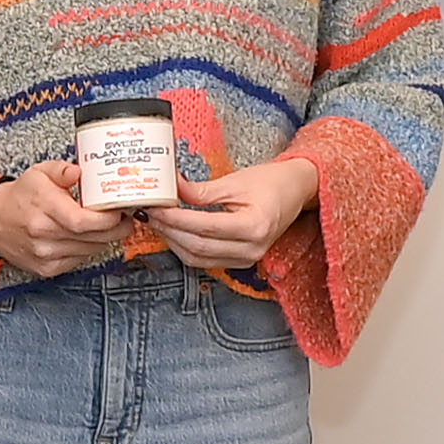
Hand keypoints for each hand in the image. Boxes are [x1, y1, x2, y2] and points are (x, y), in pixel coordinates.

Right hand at [0, 159, 126, 279]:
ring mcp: (45, 255)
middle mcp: (43, 234)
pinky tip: (88, 237)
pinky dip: (89, 248)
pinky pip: (79, 260)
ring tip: (110, 225)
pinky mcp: (46, 269)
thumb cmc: (20, 196)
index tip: (120, 210)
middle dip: (116, 229)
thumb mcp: (39, 172)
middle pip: (93, 238)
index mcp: (43, 207)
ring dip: (105, 239)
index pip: (83, 221)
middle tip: (126, 218)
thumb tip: (79, 172)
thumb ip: (61, 170)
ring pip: (90, 250)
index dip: (108, 219)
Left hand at [150, 155, 314, 274]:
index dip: (175, 218)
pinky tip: (174, 232)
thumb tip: (170, 187)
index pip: (204, 227)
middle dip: (169, 230)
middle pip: (198, 246)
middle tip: (149, 213)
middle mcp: (252, 248)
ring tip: (157, 221)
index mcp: (254, 226)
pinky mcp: (241, 261)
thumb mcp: (234, 182)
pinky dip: (185, 247)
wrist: (294, 191)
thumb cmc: (271, 182)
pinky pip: (205, 261)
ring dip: (173, 241)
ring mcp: (247, 259)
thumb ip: (200, 190)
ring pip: (198, 258)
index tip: (155, 206)